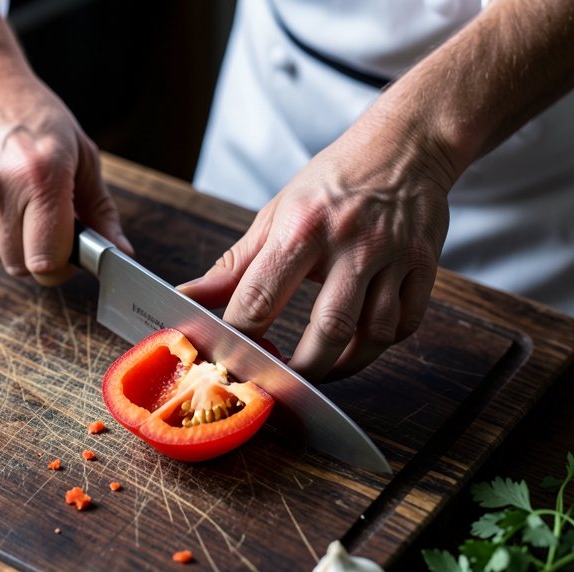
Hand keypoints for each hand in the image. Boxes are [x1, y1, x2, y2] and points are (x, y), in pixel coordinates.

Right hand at [0, 55, 131, 284]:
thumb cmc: (36, 116)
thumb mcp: (82, 155)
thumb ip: (101, 210)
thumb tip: (120, 250)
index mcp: (43, 178)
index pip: (48, 260)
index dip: (61, 268)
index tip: (67, 258)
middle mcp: (1, 189)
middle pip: (20, 266)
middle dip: (38, 257)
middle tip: (46, 230)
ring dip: (13, 242)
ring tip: (20, 204)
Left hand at [179, 110, 454, 382]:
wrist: (402, 146)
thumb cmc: (331, 182)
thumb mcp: (275, 214)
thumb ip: (234, 265)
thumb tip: (189, 297)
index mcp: (302, 227)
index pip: (261, 298)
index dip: (243, 338)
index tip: (236, 358)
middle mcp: (351, 243)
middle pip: (329, 329)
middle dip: (303, 370)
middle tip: (286, 382)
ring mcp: (394, 255)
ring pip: (374, 334)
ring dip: (343, 365)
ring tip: (320, 369)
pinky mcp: (425, 264)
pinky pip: (406, 323)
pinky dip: (381, 344)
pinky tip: (359, 343)